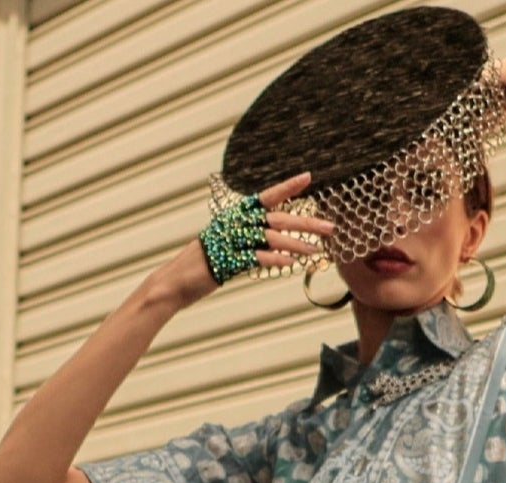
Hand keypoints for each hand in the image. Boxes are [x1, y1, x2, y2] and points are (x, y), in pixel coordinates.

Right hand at [168, 171, 334, 302]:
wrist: (176, 280)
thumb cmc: (204, 264)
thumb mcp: (230, 247)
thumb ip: (252, 243)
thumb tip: (277, 247)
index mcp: (236, 215)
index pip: (266, 197)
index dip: (287, 188)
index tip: (308, 178)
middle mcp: (235, 223)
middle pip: (277, 218)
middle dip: (306, 223)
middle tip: (329, 228)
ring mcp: (231, 241)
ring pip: (270, 237)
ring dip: (295, 244)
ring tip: (316, 250)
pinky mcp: (227, 261)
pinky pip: (256, 258)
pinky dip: (274, 259)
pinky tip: (291, 262)